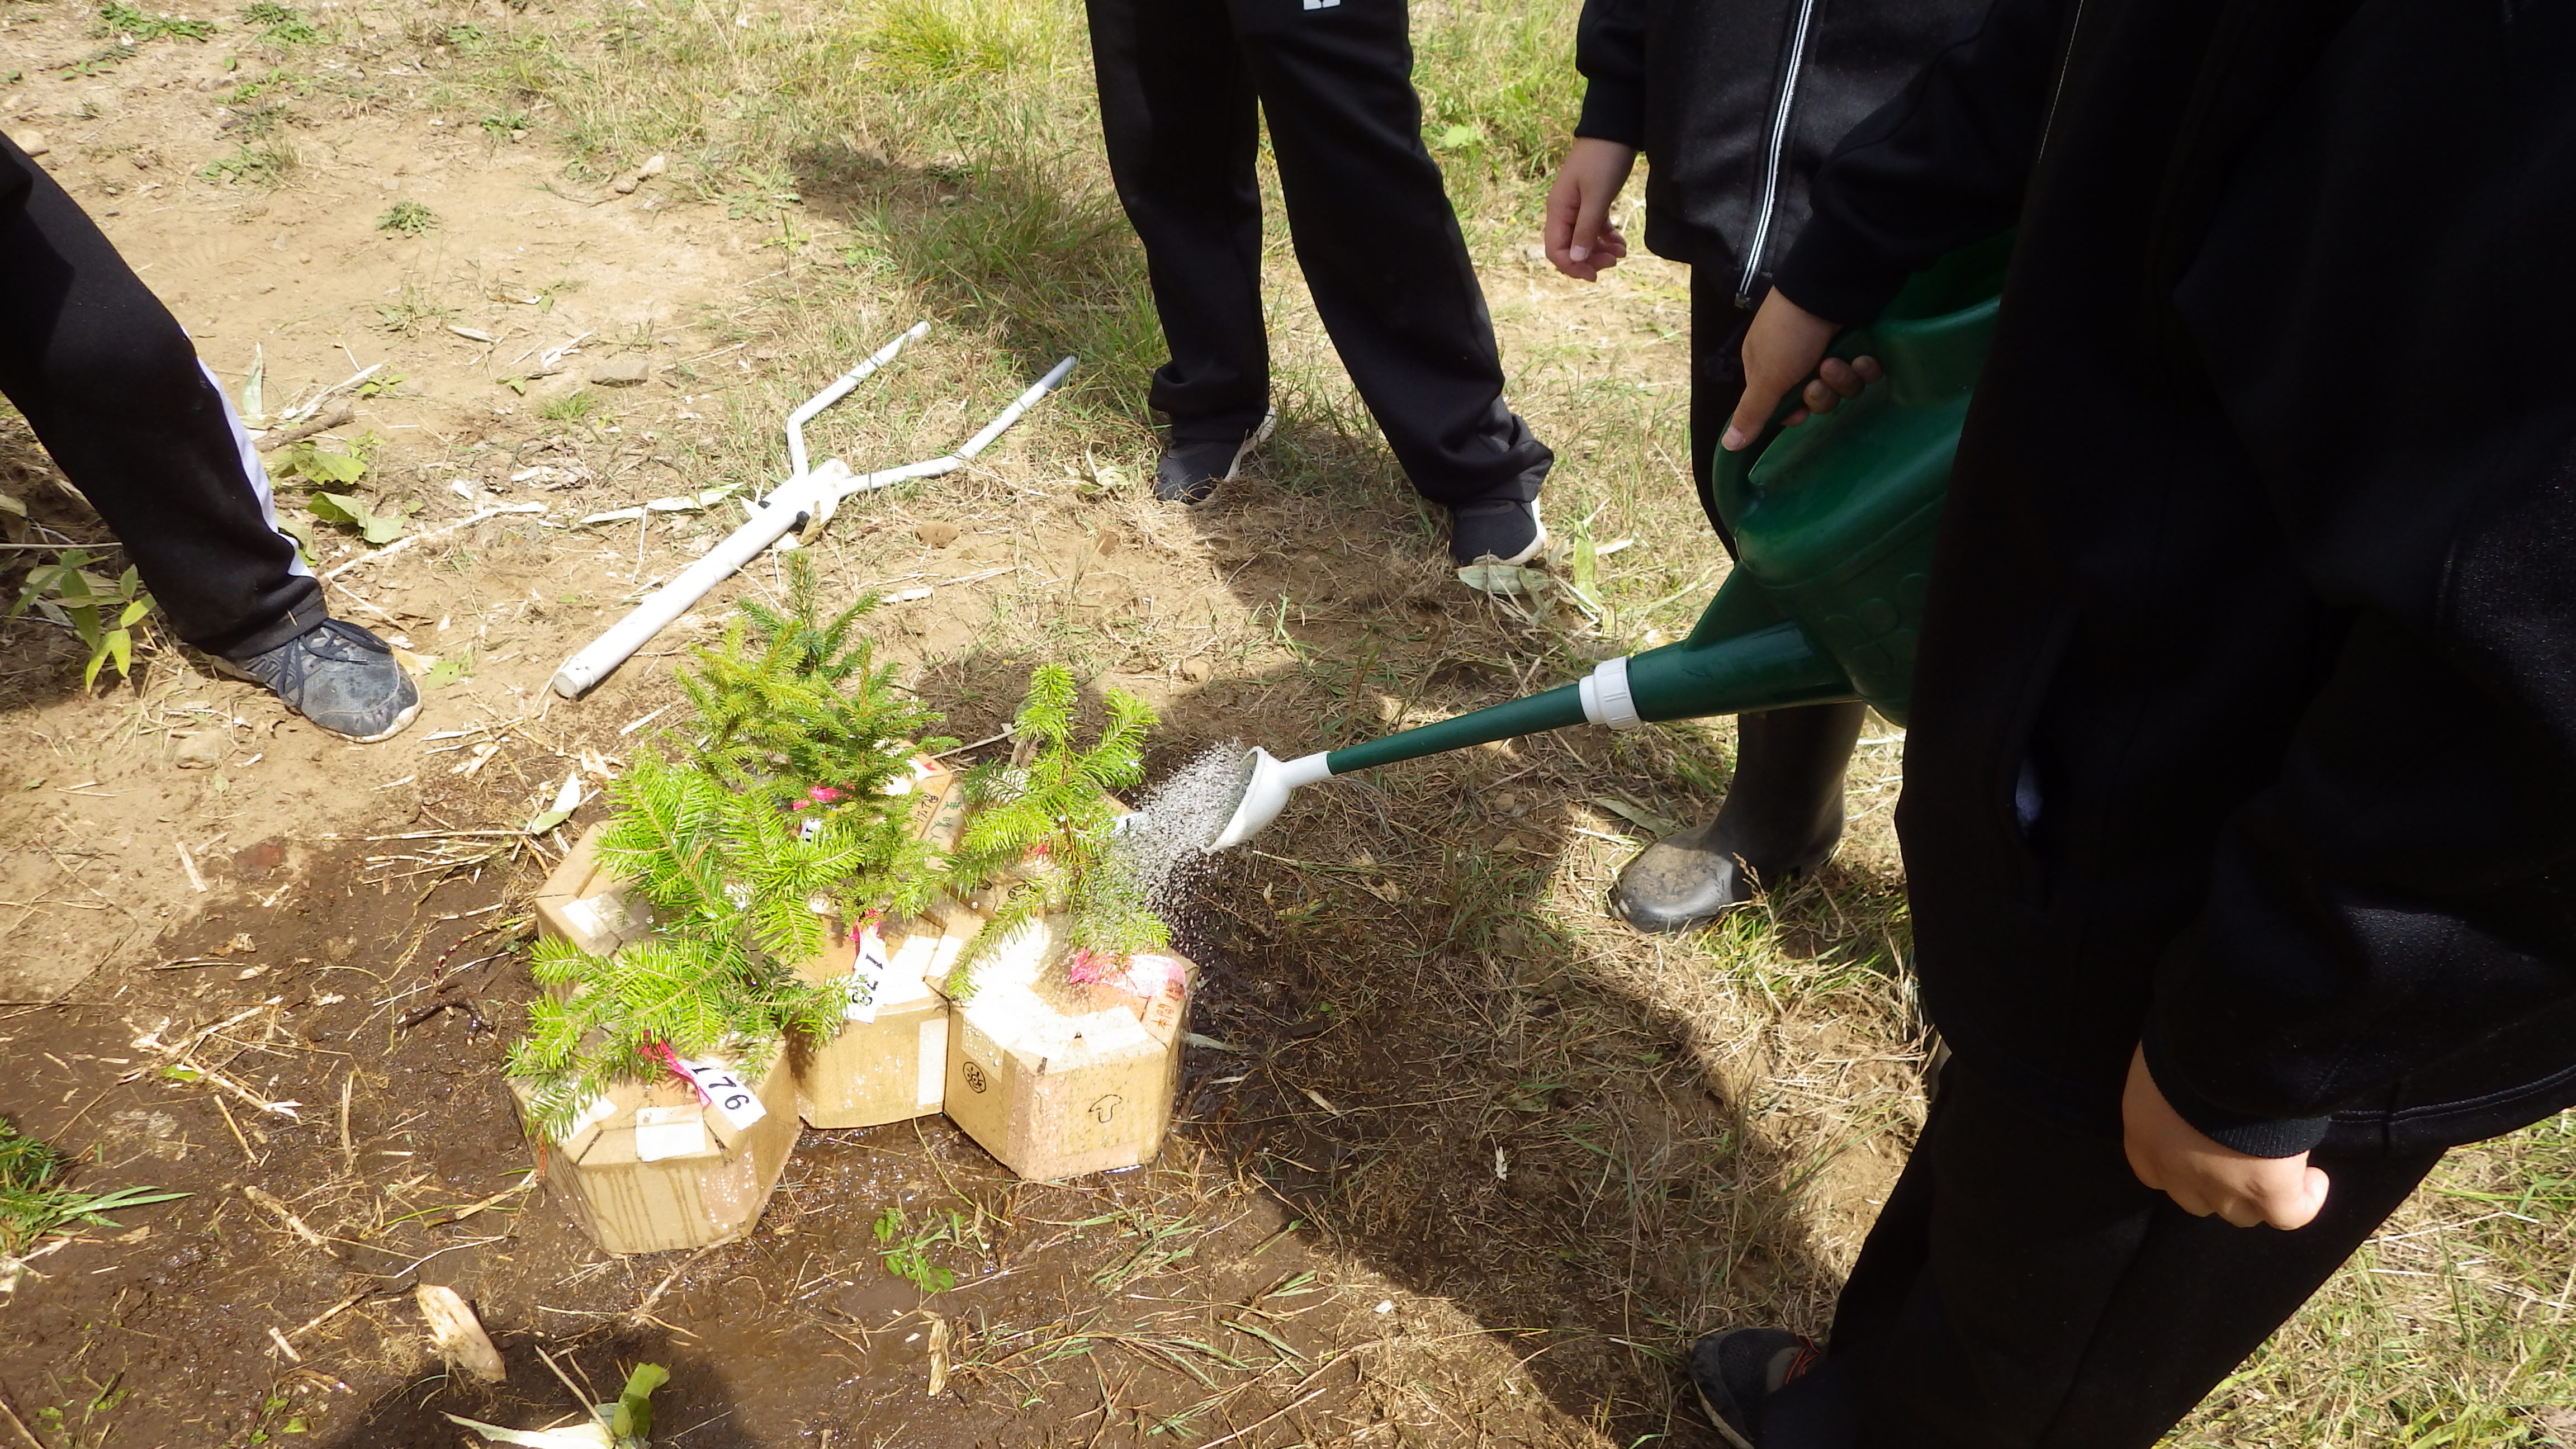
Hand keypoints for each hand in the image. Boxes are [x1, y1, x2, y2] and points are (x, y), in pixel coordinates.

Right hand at [1543, 138, 1636, 280]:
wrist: (1615, 129)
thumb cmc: (1604, 160)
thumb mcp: (1597, 197)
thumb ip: (1585, 229)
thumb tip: (1576, 259)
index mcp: (1558, 210)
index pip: (1555, 250)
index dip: (1572, 266)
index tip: (1595, 274)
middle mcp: (1564, 211)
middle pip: (1570, 248)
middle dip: (1589, 260)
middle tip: (1614, 262)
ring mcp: (1577, 206)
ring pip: (1583, 240)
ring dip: (1600, 251)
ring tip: (1621, 254)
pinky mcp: (1592, 201)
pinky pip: (1594, 228)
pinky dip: (1606, 238)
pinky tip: (1621, 244)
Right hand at [1722, 289, 1882, 448]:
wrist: (1828, 288)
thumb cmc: (1789, 334)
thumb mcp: (1766, 377)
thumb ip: (1751, 413)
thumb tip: (1727, 446)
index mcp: (1769, 369)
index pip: (1784, 407)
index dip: (1796, 413)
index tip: (1801, 412)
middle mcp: (1799, 362)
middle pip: (1817, 400)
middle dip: (1822, 395)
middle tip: (1819, 378)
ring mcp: (1830, 350)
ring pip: (1842, 387)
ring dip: (1842, 378)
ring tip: (1837, 359)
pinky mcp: (1857, 342)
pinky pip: (1865, 371)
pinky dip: (1864, 366)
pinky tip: (1862, 355)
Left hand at [2123, 1044, 2329, 1229]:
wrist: (2222, 1052)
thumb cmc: (2181, 1044)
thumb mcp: (2161, 1065)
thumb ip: (2167, 1089)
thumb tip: (2187, 1080)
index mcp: (2145, 1140)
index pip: (2156, 1173)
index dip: (2182, 1166)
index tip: (2203, 1145)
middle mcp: (2177, 1174)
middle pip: (2199, 1200)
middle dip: (2218, 1185)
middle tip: (2241, 1156)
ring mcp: (2222, 1189)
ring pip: (2241, 1213)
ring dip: (2257, 1197)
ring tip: (2278, 1167)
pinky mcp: (2268, 1192)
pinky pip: (2289, 1215)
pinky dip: (2305, 1201)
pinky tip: (2314, 1178)